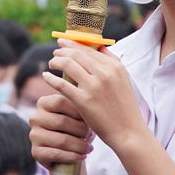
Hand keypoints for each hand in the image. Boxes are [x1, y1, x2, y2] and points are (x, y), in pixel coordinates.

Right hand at [29, 92, 93, 172]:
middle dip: (81, 130)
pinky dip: (73, 156)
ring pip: (61, 140)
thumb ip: (78, 103)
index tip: (90, 117)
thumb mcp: (75, 113)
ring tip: (90, 147)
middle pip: (62, 121)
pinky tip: (82, 156)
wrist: (66, 151)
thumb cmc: (74, 128)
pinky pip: (57, 154)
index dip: (77, 110)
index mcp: (43, 103)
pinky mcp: (36, 152)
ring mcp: (34, 135)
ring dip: (80, 145)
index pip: (60, 102)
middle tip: (92, 134)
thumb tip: (90, 97)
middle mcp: (35, 118)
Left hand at [45, 40, 146, 154]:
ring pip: (67, 64)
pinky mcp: (83, 100)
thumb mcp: (123, 80)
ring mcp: (93, 86)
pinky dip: (51, 78)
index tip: (63, 42)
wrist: (128, 132)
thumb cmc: (124, 108)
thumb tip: (99, 46)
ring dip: (56, 61)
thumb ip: (111, 62)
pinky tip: (46, 76)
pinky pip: (61, 84)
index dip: (73, 43)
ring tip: (51, 63)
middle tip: (55, 53)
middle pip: (76, 53)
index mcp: (115, 67)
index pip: (89, 48)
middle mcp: (105, 73)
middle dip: (62, 50)